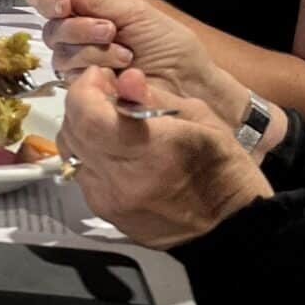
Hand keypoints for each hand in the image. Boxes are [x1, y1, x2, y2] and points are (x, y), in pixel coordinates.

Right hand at [39, 0, 247, 118]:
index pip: (55, 5)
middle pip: (53, 30)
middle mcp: (80, 40)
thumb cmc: (168, 45)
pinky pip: (72, 78)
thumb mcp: (134, 14)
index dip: (52, 2)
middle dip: (80, 29)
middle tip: (111, 31)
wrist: (187, 81)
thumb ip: (96, 0)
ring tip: (127, 56)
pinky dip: (98, 70)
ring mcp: (80, 67)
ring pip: (62, 55)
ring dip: (94, 52)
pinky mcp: (85, 91)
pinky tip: (121, 74)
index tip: (65, 4)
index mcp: (91, 15)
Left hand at [59, 68, 270, 248]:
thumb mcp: (203, 122)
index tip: (100, 77)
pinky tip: (117, 152)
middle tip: (106, 95)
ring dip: (83, 131)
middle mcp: (120, 178)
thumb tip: (125, 77)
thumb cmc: (224, 169)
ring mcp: (108, 200)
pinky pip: (84, 176)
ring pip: (72, 154)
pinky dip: (92, 156)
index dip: (84, 89)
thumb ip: (156, 98)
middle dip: (82, 105)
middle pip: (73, 131)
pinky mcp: (105, 213)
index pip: (87, 115)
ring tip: (112, 124)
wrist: (231, 228)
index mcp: (149, 150)